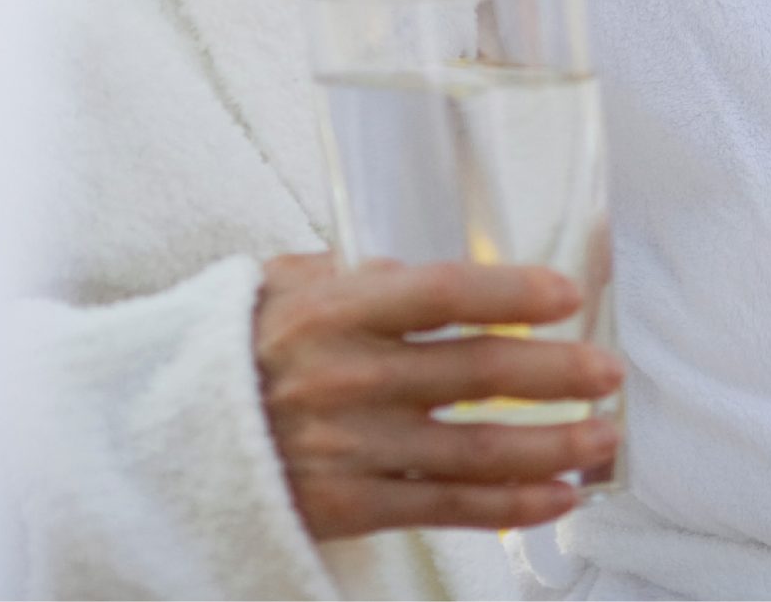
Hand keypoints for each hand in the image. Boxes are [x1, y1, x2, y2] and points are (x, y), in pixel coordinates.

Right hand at [253, 254, 622, 540]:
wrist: (160, 441)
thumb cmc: (237, 348)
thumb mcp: (284, 285)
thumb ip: (358, 274)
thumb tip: (422, 263)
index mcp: (336, 309)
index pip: (442, 293)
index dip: (511, 290)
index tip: (569, 292)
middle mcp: (350, 378)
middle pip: (477, 372)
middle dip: (557, 372)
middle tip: (610, 371)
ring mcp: (353, 448)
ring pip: (477, 449)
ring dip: (555, 445)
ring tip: (605, 435)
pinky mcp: (351, 507)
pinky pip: (448, 507)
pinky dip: (512, 504)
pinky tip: (561, 495)